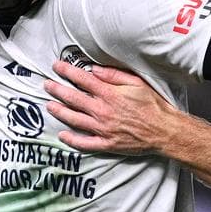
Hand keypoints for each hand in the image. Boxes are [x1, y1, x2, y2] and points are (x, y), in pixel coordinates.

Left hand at [43, 62, 183, 155]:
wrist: (164, 131)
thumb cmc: (153, 105)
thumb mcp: (136, 83)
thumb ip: (113, 75)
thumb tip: (94, 69)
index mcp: (109, 94)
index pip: (82, 80)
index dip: (66, 71)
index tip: (56, 67)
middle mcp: (102, 111)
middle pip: (73, 98)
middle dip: (57, 90)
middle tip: (46, 85)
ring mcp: (102, 129)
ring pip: (74, 119)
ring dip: (59, 111)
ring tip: (49, 106)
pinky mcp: (106, 144)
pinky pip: (84, 143)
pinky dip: (71, 140)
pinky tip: (62, 135)